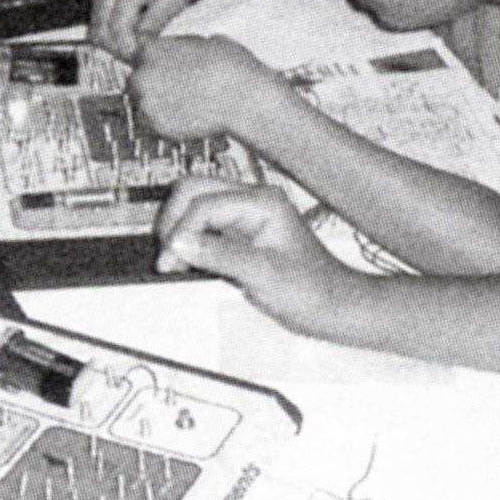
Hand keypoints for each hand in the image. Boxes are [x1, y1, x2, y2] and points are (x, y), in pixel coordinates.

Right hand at [92, 0, 210, 56]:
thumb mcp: (172, 3)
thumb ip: (150, 28)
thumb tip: (131, 50)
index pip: (116, 30)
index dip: (127, 50)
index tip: (141, 57)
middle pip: (98, 30)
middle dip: (117, 47)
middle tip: (137, 54)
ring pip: (95, 25)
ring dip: (112, 38)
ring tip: (135, 41)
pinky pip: (98, 15)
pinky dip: (111, 26)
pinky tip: (130, 28)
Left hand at [130, 35, 278, 140]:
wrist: (242, 99)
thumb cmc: (233, 69)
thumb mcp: (208, 41)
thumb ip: (186, 47)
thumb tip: (186, 51)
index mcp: (151, 49)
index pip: (140, 53)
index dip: (154, 62)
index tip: (165, 70)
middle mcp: (142, 75)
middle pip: (137, 81)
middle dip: (153, 85)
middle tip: (176, 92)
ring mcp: (146, 103)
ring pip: (143, 105)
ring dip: (158, 106)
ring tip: (185, 108)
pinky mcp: (156, 126)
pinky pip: (154, 126)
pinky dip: (167, 125)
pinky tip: (188, 121)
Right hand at [156, 177, 355, 334]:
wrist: (332, 307)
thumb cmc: (311, 290)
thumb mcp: (262, 274)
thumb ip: (219, 256)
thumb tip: (179, 243)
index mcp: (262, 202)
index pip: (204, 203)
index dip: (181, 230)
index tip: (168, 259)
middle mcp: (253, 201)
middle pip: (194, 192)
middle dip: (174, 222)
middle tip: (167, 257)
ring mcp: (245, 216)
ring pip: (195, 208)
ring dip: (179, 231)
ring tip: (174, 263)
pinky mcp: (240, 235)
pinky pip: (204, 228)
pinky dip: (190, 243)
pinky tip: (187, 264)